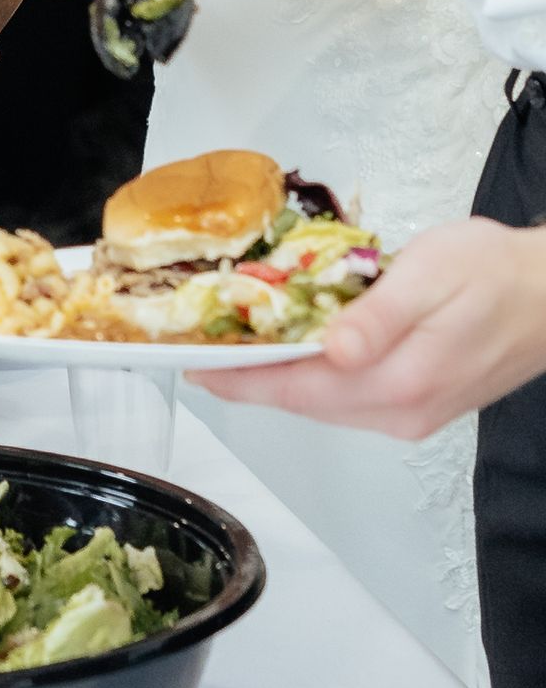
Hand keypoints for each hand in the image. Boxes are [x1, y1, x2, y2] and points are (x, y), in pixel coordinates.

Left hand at [202, 218, 545, 435]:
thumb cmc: (495, 273)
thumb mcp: (432, 276)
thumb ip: (377, 317)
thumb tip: (331, 349)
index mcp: (399, 381)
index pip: (295, 388)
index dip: (239, 376)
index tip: (192, 362)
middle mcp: (401, 411)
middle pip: (302, 401)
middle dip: (248, 377)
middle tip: (201, 347)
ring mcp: (411, 414)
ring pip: (323, 403)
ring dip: (279, 377)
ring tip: (235, 346)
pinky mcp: (419, 405)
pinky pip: (348, 398)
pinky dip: (314, 377)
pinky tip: (297, 351)